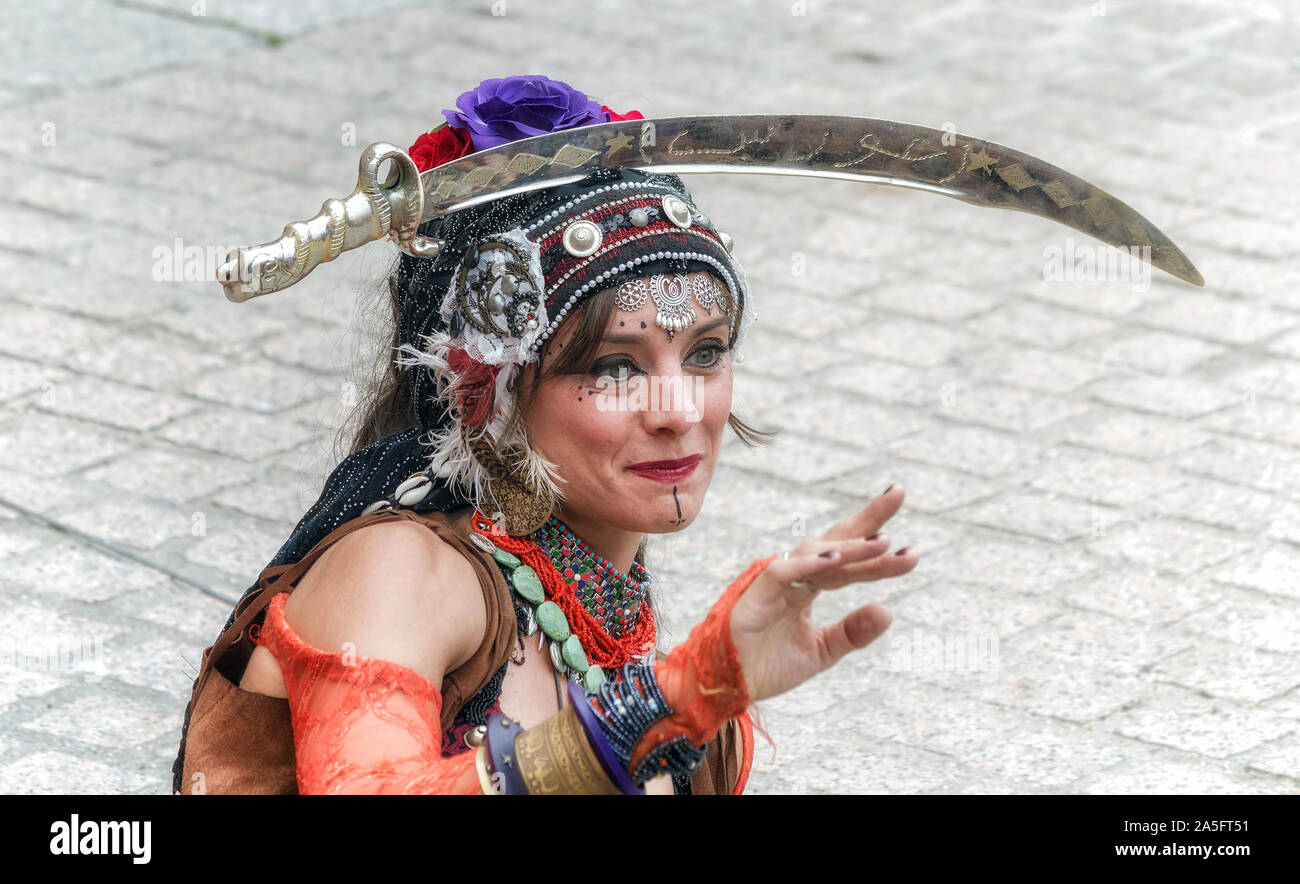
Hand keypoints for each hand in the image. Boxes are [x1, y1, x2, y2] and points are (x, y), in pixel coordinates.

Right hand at [728, 485, 916, 702]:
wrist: (726, 687)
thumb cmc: (766, 665)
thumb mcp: (821, 652)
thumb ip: (852, 632)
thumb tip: (888, 610)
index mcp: (809, 586)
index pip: (847, 557)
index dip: (876, 545)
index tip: (912, 547)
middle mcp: (794, 577)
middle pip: (835, 541)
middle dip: (867, 520)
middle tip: (898, 493)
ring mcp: (774, 582)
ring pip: (816, 554)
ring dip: (850, 548)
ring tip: (884, 542)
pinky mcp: (755, 595)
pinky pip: (782, 572)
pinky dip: (807, 564)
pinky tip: (835, 559)